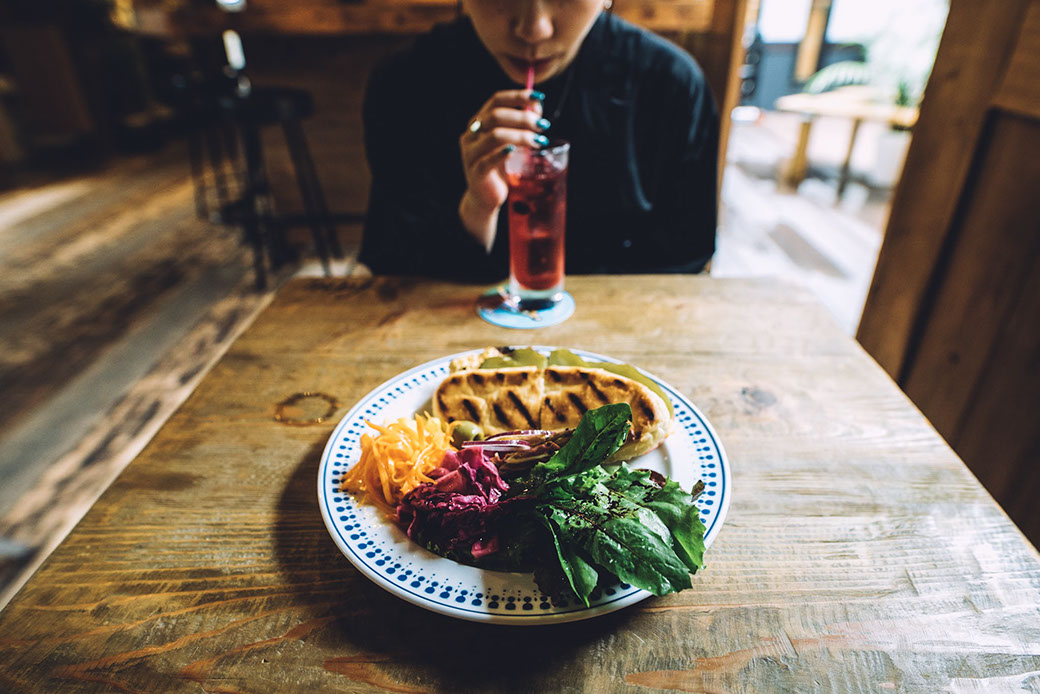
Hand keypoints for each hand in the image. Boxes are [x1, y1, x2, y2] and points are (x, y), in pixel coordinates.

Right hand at [458, 90, 548, 248]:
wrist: (487, 196)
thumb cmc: (501, 165)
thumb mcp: (513, 141)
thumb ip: (523, 122)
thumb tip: (536, 105)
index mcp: (479, 121)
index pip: (496, 100)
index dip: (517, 96)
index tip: (539, 97)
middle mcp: (471, 134)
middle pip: (495, 116)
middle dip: (522, 118)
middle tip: (542, 126)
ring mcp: (470, 153)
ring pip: (494, 136)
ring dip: (519, 136)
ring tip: (538, 142)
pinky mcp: (475, 172)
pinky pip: (488, 160)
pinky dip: (502, 153)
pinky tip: (515, 151)